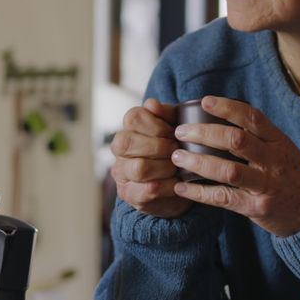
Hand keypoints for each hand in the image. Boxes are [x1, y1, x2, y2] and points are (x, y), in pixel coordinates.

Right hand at [110, 98, 192, 218]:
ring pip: (139, 167)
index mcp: (129, 129)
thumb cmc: (175, 149)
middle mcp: (119, 150)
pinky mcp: (130, 194)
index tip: (174, 132)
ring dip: (165, 167)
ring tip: (177, 167)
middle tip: (176, 150)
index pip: (133, 117)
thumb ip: (166, 113)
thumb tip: (152, 104)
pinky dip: (167, 185)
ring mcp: (122, 173)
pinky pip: (148, 189)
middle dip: (159, 146)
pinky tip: (176, 183)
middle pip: (128, 142)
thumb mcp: (175, 127)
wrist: (180, 183)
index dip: (156, 124)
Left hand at [171, 96, 299, 236]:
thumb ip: (259, 135)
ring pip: (228, 170)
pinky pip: (223, 198)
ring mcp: (266, 185)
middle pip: (236, 140)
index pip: (253, 117)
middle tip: (181, 132)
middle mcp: (274, 161)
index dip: (228, 107)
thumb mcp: (283, 149)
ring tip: (177, 156)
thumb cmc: (291, 175)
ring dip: (198, 162)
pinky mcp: (257, 207)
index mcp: (279, 141)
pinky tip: (181, 187)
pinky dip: (199, 192)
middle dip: (204, 133)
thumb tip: (224, 115)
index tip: (205, 101)